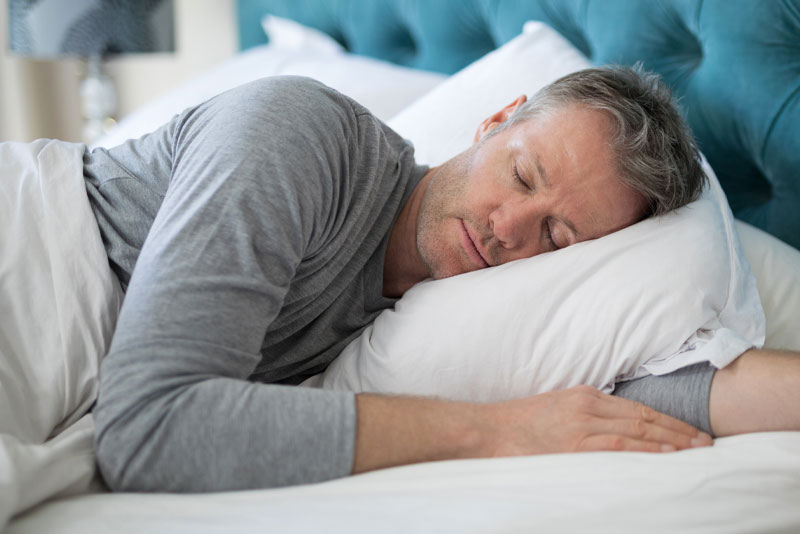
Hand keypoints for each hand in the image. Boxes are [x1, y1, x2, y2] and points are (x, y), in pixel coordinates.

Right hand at [481, 385, 712, 456]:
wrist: (487, 431)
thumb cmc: (517, 425)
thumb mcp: (555, 410)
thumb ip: (582, 416)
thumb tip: (611, 429)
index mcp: (584, 396)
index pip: (637, 408)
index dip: (668, 420)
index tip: (690, 431)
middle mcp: (588, 406)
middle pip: (644, 416)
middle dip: (679, 430)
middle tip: (707, 442)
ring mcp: (582, 424)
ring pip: (638, 430)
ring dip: (672, 441)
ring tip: (697, 451)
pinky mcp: (574, 444)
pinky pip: (619, 445)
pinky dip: (647, 448)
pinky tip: (667, 455)